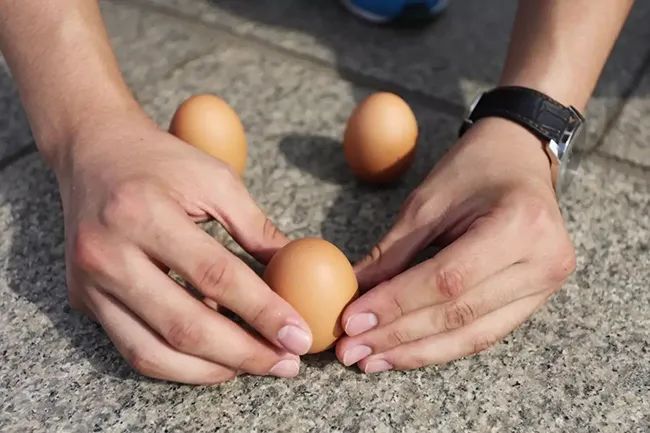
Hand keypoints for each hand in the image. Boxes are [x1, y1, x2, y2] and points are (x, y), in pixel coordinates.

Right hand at [58, 109, 311, 383]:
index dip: (263, 311)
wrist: (94, 151)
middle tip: (286, 364)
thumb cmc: (162, 161)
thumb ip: (256, 229)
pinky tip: (214, 358)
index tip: (299, 337)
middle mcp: (108, 253)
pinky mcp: (84, 300)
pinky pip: (133, 349)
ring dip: (211, 371)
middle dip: (244, 354)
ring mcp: (90, 283)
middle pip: (183, 325)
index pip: (215, 276)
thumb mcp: (216, 179)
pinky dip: (178, 364)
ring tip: (255, 366)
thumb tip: (296, 276)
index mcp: (144, 213)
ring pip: (152, 352)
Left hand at [336, 117, 575, 371]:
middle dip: (399, 337)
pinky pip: (484, 333)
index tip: (352, 321)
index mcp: (519, 224)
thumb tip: (351, 292)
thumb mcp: (427, 201)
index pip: (448, 280)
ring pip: (473, 335)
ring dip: (416, 352)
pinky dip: (441, 346)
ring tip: (370, 360)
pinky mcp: (537, 299)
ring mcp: (546, 285)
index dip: (396, 304)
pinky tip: (404, 353)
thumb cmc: (473, 169)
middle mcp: (543, 261)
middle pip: (460, 314)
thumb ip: (393, 252)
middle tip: (351, 349)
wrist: (520, 158)